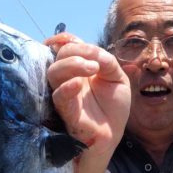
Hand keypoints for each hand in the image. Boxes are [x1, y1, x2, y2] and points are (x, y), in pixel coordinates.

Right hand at [45, 33, 129, 158]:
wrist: (113, 133)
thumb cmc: (113, 107)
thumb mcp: (118, 78)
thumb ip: (108, 62)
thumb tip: (96, 54)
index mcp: (79, 68)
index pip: (65, 47)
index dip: (65, 39)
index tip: (71, 40)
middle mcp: (69, 78)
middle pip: (60, 55)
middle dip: (78, 52)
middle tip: (97, 63)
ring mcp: (66, 94)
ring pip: (54, 72)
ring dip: (73, 64)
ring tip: (93, 69)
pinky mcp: (67, 112)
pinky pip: (59, 97)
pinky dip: (66, 87)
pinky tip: (78, 84)